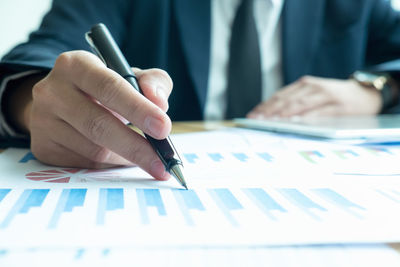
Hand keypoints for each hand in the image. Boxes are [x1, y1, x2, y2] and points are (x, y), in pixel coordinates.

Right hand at [21, 51, 172, 179]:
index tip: (164, 128)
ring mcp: (43, 121)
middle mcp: (52, 90)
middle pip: (98, 125)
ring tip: (147, 159)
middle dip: (136, 147)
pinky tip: (122, 158)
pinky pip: (85, 164)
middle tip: (163, 161)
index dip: (138, 109)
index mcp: (76, 64)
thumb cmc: (104, 89)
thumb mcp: (130, 76)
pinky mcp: (43, 147)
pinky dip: (111, 165)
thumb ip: (153, 83)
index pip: (109, 87)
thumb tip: (160, 104)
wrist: (61, 102)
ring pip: (93, 150)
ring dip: (126, 159)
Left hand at [247, 76, 382, 118]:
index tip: (252, 116)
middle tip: (256, 120)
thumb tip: (271, 116)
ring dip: (283, 114)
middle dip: (269, 111)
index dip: (265, 106)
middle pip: (286, 100)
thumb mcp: (313, 94)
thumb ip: (296, 101)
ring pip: (300, 104)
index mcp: (304, 84)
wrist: (365, 94)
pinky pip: (319, 112)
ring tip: (269, 122)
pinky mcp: (338, 106)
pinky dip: (306, 117)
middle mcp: (312, 87)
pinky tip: (295, 122)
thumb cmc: (334, 97)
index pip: (280, 96)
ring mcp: (325, 95)